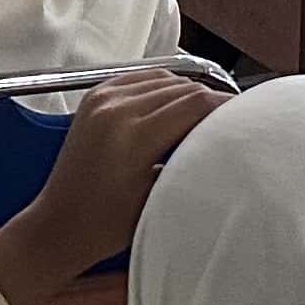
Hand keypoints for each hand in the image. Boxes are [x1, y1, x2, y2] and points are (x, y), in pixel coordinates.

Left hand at [0, 73, 227, 304]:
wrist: (57, 226)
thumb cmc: (106, 225)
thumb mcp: (158, 196)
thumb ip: (188, 159)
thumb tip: (221, 138)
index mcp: (132, 135)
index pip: (195, 103)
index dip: (226, 106)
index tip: (247, 116)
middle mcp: (115, 108)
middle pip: (182, 88)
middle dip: (210, 100)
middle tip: (231, 119)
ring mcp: (102, 98)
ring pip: (164, 78)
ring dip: (188, 92)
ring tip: (204, 116)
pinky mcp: (95, 96)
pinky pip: (141, 78)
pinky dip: (163, 87)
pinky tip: (174, 106)